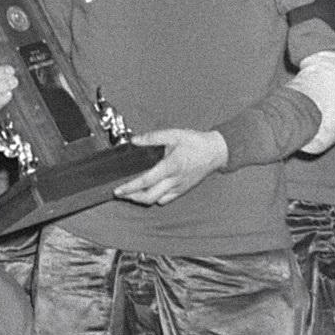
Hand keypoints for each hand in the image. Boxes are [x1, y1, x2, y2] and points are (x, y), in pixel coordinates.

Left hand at [112, 127, 226, 206]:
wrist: (215, 151)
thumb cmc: (196, 143)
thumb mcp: (173, 134)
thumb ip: (153, 137)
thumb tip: (135, 140)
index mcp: (171, 166)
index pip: (146, 181)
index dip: (130, 187)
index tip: (118, 190)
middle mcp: (174, 180)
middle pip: (149, 197)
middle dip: (132, 198)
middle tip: (121, 194)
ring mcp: (179, 187)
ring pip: (157, 200)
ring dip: (142, 199)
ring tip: (131, 194)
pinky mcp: (182, 190)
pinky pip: (166, 199)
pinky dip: (155, 198)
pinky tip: (149, 192)